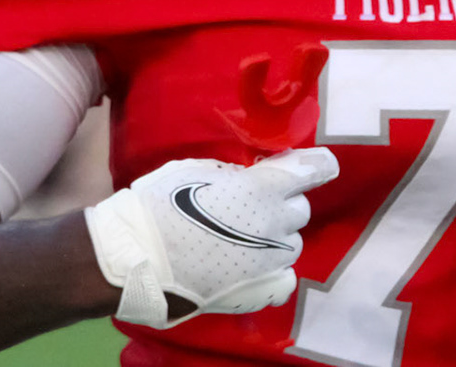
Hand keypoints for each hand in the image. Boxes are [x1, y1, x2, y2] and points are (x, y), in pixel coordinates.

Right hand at [85, 146, 338, 328]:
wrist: (139, 256)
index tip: (316, 166)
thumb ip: (237, 175)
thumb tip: (251, 179)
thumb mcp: (201, 170)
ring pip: (292, 243)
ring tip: (245, 239)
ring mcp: (271, 260)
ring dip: (276, 237)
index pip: (315, 169)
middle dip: (282, 204)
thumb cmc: (162, 203)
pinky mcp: (261, 290)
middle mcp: (277, 223)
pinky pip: (285, 277)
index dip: (316, 166)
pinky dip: (274, 270)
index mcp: (265, 187)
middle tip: (252, 206)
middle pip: (300, 209)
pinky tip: (253, 266)